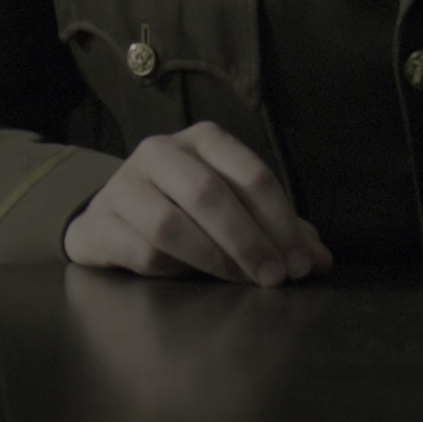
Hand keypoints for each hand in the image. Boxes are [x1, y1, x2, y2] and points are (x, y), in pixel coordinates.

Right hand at [65, 122, 332, 284]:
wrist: (110, 220)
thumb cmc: (184, 210)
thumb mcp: (233, 209)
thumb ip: (277, 229)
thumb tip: (321, 260)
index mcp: (203, 140)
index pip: (252, 174)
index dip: (281, 222)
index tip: (301, 264)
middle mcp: (161, 151)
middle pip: (209, 193)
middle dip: (249, 241)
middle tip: (274, 278)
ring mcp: (124, 185)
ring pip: (170, 224)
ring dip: (214, 259)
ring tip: (239, 281)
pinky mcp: (101, 222)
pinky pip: (143, 252)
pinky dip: (176, 271)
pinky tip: (193, 280)